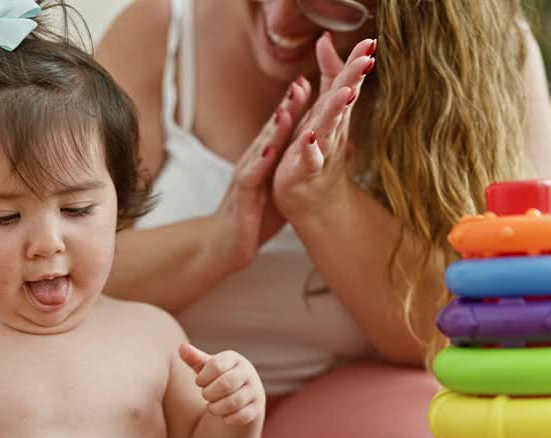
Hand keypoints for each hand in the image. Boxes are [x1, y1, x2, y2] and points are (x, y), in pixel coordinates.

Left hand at [178, 343, 264, 425]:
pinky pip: (242, 416)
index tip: (199, 382)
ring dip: (216, 408)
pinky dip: (228, 418)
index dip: (203, 377)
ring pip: (234, 402)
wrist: (242, 395)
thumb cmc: (218, 377)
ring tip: (211, 407)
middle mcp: (248, 372)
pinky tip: (223, 417)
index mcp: (234, 359)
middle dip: (209, 393)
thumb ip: (194, 359)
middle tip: (205, 396)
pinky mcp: (257, 407)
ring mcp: (254, 390)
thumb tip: (181, 348)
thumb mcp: (206, 368)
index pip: (216, 365)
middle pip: (226, 384)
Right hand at [212, 76, 311, 271]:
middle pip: (273, 127)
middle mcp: (257, 159)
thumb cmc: (257, 214)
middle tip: (304, 81)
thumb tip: (324, 148)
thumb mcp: (284, 186)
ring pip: (262, 146)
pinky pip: (251, 177)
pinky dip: (260, 163)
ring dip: (274, 127)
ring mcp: (247, 174)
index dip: (300, 103)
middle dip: (288, 104)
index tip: (318, 80)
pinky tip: (269, 151)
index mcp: (269, 156)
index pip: (286, 126)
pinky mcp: (242, 196)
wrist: (225, 245)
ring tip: (287, 108)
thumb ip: (298, 164)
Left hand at [273, 36, 376, 211]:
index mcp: (335, 116)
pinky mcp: (302, 172)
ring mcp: (320, 152)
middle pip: (342, 102)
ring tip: (345, 93)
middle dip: (352, 80)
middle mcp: (332, 132)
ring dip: (336, 111)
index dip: (356, 64)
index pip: (347, 85)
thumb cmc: (318, 150)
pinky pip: (308, 160)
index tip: (370, 42)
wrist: (315, 203)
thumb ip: (327, 76)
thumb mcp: (322, 109)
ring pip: (329, 129)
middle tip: (366, 59)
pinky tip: (310, 138)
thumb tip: (325, 38)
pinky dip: (310, 149)